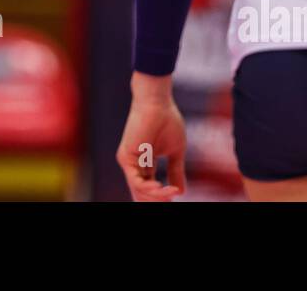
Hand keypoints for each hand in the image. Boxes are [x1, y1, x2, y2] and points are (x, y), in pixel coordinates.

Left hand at [116, 72, 186, 200]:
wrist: (157, 103)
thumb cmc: (167, 121)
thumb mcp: (175, 152)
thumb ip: (176, 172)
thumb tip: (180, 192)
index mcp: (144, 163)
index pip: (150, 187)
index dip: (162, 196)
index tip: (175, 198)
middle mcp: (134, 164)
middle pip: (142, 192)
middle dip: (157, 200)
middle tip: (170, 203)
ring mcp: (128, 162)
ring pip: (140, 190)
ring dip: (157, 196)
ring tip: (170, 196)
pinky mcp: (126, 158)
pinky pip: (137, 181)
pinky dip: (150, 188)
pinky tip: (162, 188)